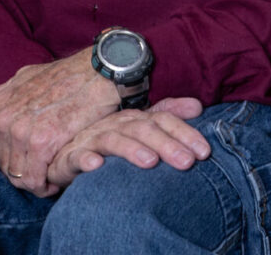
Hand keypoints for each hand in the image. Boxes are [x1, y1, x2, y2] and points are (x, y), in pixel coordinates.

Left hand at [0, 48, 118, 196]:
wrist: (98, 72)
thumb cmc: (65, 76)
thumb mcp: (25, 79)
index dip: (13, 161)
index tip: (32, 161)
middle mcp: (5, 119)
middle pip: (6, 167)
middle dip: (24, 173)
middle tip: (46, 171)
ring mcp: (22, 131)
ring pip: (19, 176)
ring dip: (36, 182)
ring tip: (53, 175)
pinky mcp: (43, 143)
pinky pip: (35, 179)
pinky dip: (46, 185)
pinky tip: (59, 179)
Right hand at [47, 97, 209, 188]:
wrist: (65, 150)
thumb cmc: (109, 140)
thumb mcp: (140, 128)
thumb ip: (168, 116)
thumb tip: (198, 106)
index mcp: (134, 118)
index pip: (162, 120)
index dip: (184, 133)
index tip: (205, 152)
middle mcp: (115, 124)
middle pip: (142, 129)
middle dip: (166, 144)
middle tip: (187, 162)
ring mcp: (92, 138)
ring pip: (113, 140)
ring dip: (131, 150)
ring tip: (150, 162)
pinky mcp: (69, 156)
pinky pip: (76, 156)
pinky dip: (85, 159)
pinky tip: (96, 165)